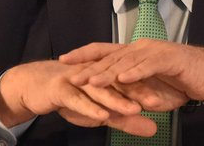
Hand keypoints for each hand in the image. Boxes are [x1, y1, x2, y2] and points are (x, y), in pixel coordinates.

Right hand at [0, 60, 157, 136]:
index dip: (149, 89)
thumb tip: (154, 129)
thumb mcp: (100, 112)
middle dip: (138, 92)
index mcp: (106, 75)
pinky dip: (90, 107)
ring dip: (117, 99)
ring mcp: (77, 79)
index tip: (169, 98)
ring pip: (100, 90)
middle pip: (118, 82)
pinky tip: (102, 116)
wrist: (35, 87)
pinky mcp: (60, 88)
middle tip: (157, 102)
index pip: (130, 81)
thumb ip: (126, 120)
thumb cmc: (71, 98)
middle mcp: (94, 73)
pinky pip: (77, 99)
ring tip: (134, 109)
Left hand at [60, 40, 203, 103]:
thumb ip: (129, 95)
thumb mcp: (148, 93)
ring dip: (107, 72)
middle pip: (110, 56)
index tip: (63, 61)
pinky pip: (149, 65)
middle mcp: (140, 48)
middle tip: (70, 76)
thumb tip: (110, 103)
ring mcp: (154, 52)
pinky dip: (135, 72)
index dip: (84, 55)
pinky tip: (123, 79)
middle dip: (88, 67)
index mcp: (133, 54)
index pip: (103, 51)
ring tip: (91, 81)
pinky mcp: (169, 59)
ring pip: (126, 61)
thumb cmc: (179, 83)